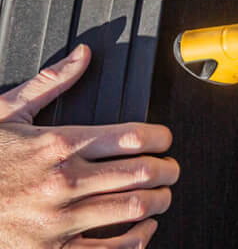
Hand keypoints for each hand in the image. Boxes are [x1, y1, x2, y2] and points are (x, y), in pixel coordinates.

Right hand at [0, 44, 177, 247]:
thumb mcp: (6, 113)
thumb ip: (50, 83)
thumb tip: (84, 55)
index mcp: (59, 144)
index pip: (132, 136)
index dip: (161, 137)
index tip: (167, 139)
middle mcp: (64, 182)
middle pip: (139, 173)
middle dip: (166, 170)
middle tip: (172, 169)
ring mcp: (57, 223)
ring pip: (130, 210)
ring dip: (157, 202)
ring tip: (162, 196)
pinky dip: (134, 242)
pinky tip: (141, 232)